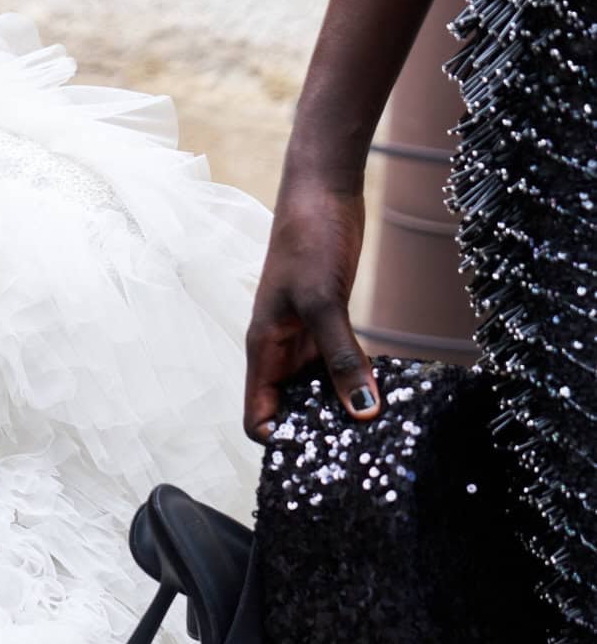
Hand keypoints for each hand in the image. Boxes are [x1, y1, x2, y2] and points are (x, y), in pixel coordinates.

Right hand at [244, 176, 378, 442]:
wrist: (323, 188)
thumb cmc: (308, 238)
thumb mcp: (324, 303)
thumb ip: (342, 359)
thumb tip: (363, 412)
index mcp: (264, 349)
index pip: (258, 416)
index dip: (280, 442)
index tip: (319, 455)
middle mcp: (281, 349)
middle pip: (292, 409)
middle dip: (319, 429)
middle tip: (359, 447)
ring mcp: (306, 335)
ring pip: (320, 388)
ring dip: (344, 404)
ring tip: (378, 425)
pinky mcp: (330, 321)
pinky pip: (342, 363)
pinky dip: (360, 378)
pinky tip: (386, 389)